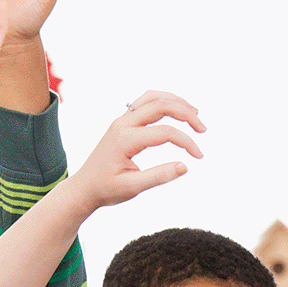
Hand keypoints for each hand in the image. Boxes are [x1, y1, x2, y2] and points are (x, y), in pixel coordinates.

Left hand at [58, 90, 206, 213]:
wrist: (84, 187)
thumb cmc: (106, 189)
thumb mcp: (132, 187)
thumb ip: (159, 176)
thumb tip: (185, 166)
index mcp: (125, 139)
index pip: (165, 132)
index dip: (186, 142)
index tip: (198, 156)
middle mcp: (123, 124)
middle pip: (160, 105)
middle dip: (186, 113)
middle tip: (203, 129)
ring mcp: (122, 120)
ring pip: (152, 97)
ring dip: (176, 102)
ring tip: (195, 112)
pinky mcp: (123, 122)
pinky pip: (145, 102)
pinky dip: (164, 102)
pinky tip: (176, 111)